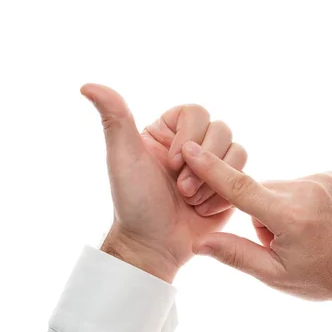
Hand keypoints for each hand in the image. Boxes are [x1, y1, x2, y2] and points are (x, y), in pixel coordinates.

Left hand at [81, 84, 246, 281]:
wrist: (154, 246)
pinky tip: (203, 210)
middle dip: (203, 163)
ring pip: (237, 151)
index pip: (197, 112)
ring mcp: (213, 166)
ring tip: (192, 201)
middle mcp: (193, 145)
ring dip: (214, 180)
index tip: (172, 163)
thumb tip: (87, 85)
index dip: (190, 136)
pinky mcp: (228, 186)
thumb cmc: (134, 203)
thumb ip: (114, 118)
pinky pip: (244, 176)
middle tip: (181, 189)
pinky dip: (224, 195)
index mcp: (168, 132)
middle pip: (221, 130)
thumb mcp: (122, 157)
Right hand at [181, 141, 331, 308]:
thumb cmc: (324, 277)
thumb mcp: (276, 275)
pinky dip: (301, 199)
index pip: (241, 188)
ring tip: (307, 232)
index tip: (191, 149)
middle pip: (261, 192)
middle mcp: (308, 191)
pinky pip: (302, 182)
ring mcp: (325, 179)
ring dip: (282, 206)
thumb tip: (198, 242)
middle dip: (263, 213)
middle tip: (286, 241)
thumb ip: (235, 255)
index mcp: (291, 217)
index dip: (212, 168)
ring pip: (281, 187)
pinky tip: (319, 220)